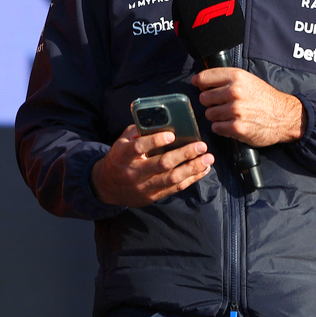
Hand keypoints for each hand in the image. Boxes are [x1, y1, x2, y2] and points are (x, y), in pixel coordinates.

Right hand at [90, 124, 213, 206]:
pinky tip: (203, 169)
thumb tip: (161, 120)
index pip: (139, 148)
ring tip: (208, 159)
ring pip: (172, 178)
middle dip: (184, 154)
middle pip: (162, 164)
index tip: (171, 135)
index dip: (155, 141)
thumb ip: (138, 131)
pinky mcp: (153, 196)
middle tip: (201, 146)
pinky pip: (175, 188)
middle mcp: (134, 172)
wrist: (107, 186)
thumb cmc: (119, 158)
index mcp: (123, 155)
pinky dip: (191, 178)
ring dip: (193, 168)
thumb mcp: (122, 141)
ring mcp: (144, 186)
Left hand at [191, 68, 305, 146]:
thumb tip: (197, 80)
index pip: (204, 78)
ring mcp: (235, 110)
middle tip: (223, 104)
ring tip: (230, 115)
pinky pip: (216, 128)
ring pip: (209, 114)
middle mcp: (235, 92)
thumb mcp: (247, 79)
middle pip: (204, 98)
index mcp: (236, 77)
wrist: (284, 116)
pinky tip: (233, 124)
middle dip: (210, 103)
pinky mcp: (237, 128)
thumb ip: (224, 78)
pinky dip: (222, 128)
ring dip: (217, 116)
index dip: (200, 83)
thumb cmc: (264, 98)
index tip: (200, 86)